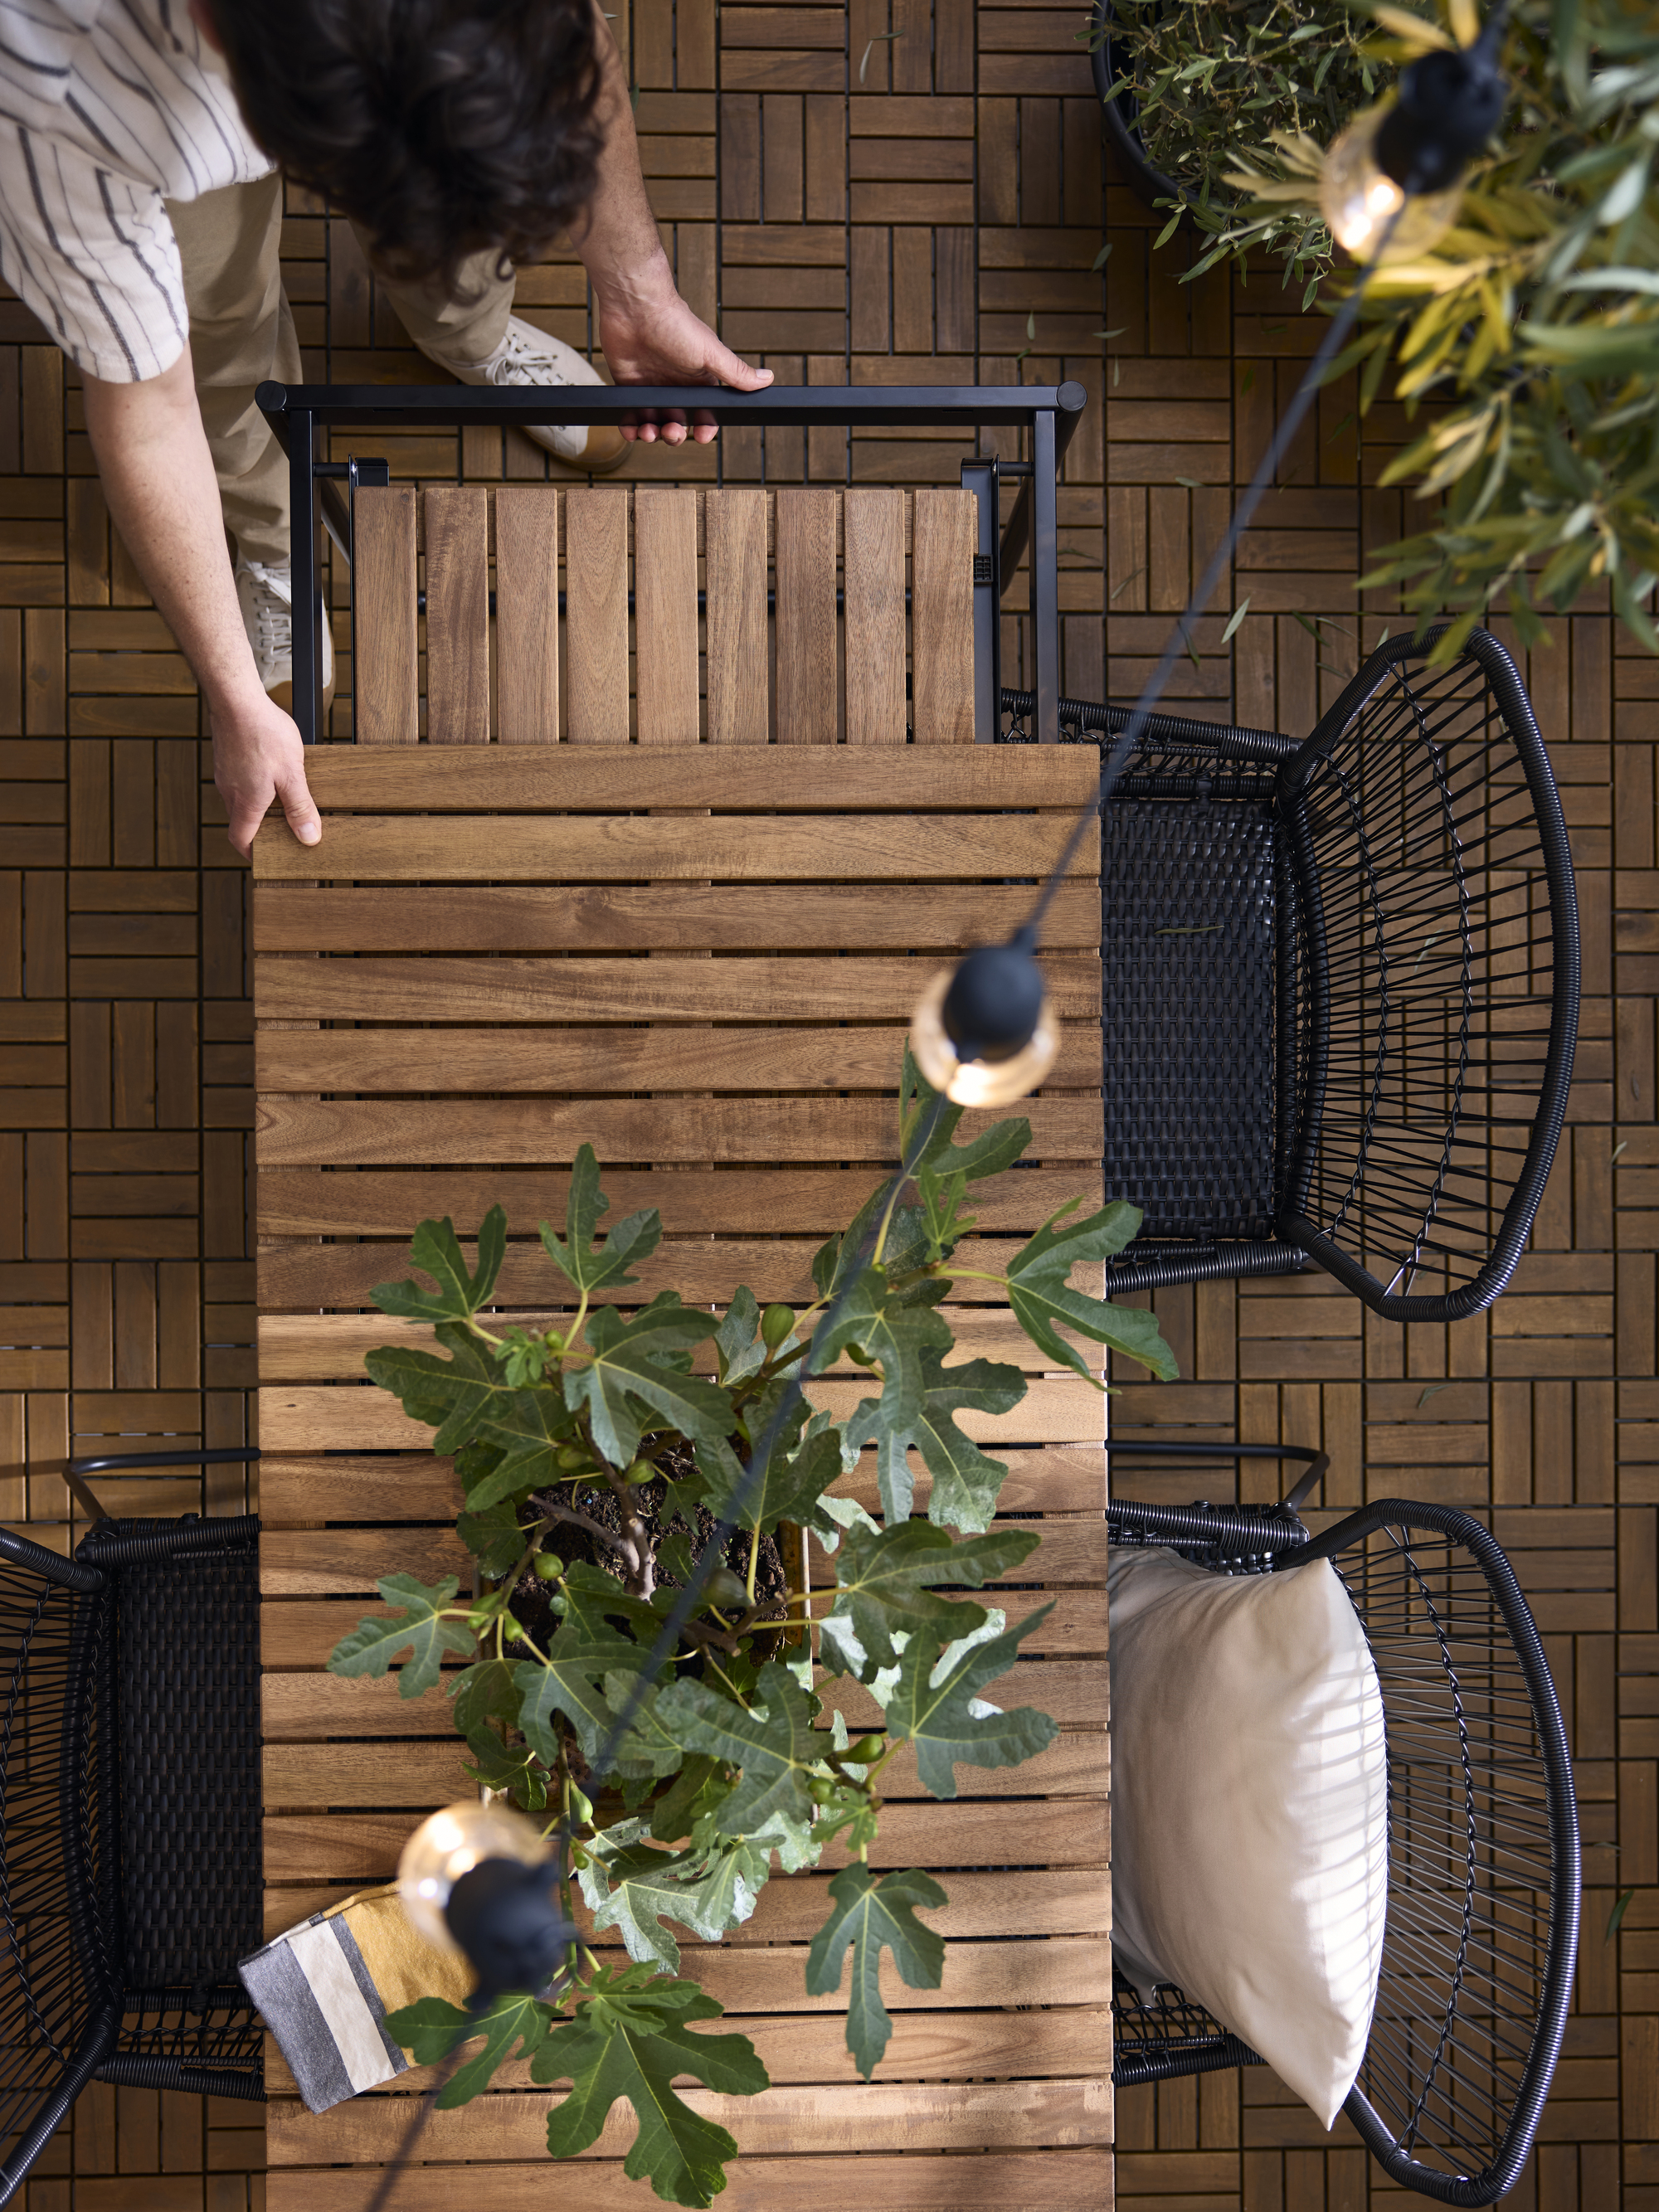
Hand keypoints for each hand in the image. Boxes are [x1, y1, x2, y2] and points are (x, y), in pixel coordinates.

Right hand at [212, 691, 321, 859]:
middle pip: (240, 821)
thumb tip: (309, 838)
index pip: (239, 839)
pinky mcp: (225, 759)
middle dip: (258, 830)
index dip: (250, 853)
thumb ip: (300, 807)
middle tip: (280, 830)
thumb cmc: (264, 734)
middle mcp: (229, 792)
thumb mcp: (292, 774)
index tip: (263, 857)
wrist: (236, 700)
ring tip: (281, 801)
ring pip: (239, 800)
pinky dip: (252, 787)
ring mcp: (225, 774)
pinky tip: (270, 773)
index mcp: (246, 802)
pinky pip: (238, 782)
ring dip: (256, 806)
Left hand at [595, 251, 772, 444]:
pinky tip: (630, 429)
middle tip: (672, 431)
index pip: (705, 413)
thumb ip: (736, 372)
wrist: (636, 307)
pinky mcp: (630, 386)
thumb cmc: (675, 324)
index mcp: (698, 380)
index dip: (704, 427)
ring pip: (654, 423)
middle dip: (676, 434)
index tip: (700, 435)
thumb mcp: (711, 353)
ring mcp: (652, 387)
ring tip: (649, 432)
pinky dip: (629, 427)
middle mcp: (676, 386)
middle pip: (679, 423)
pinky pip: (630, 414)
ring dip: (653, 434)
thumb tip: (767, 379)